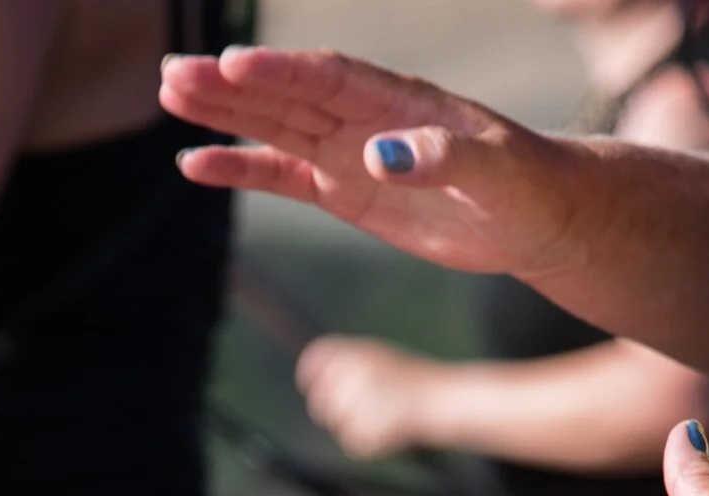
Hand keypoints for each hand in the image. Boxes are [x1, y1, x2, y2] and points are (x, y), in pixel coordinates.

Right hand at [160, 47, 578, 277]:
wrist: (539, 218)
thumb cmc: (528, 185)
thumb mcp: (497, 171)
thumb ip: (442, 159)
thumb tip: (381, 156)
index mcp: (399, 100)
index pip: (329, 77)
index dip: (282, 71)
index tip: (234, 65)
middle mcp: (363, 118)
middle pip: (286, 95)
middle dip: (230, 85)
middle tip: (173, 72)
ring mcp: (348, 153)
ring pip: (273, 127)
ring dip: (222, 114)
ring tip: (169, 94)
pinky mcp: (343, 192)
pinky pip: (281, 176)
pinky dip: (239, 169)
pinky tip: (194, 163)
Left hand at [296, 334, 450, 458]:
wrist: (442, 399)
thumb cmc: (411, 381)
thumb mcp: (377, 360)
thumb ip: (343, 364)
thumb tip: (310, 372)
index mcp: (355, 354)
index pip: (315, 361)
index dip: (310, 376)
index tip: (312, 386)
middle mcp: (354, 376)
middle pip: (319, 400)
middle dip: (330, 409)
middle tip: (355, 410)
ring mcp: (359, 404)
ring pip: (337, 425)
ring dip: (352, 426)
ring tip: (382, 416)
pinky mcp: (366, 431)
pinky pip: (353, 442)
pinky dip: (368, 442)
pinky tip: (389, 430)